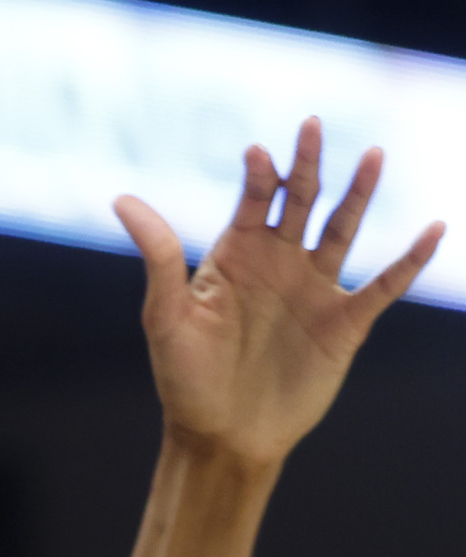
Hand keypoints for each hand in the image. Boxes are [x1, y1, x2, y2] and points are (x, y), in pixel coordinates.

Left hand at [118, 120, 440, 469]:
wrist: (223, 433)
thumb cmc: (184, 376)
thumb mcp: (165, 314)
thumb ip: (159, 256)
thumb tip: (123, 199)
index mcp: (234, 255)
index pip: (253, 200)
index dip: (258, 173)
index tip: (258, 151)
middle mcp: (278, 263)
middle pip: (300, 201)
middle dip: (308, 164)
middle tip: (313, 124)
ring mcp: (314, 290)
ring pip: (342, 229)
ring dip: (359, 194)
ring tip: (375, 154)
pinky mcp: (345, 323)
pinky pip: (385, 284)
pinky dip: (410, 259)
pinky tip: (434, 229)